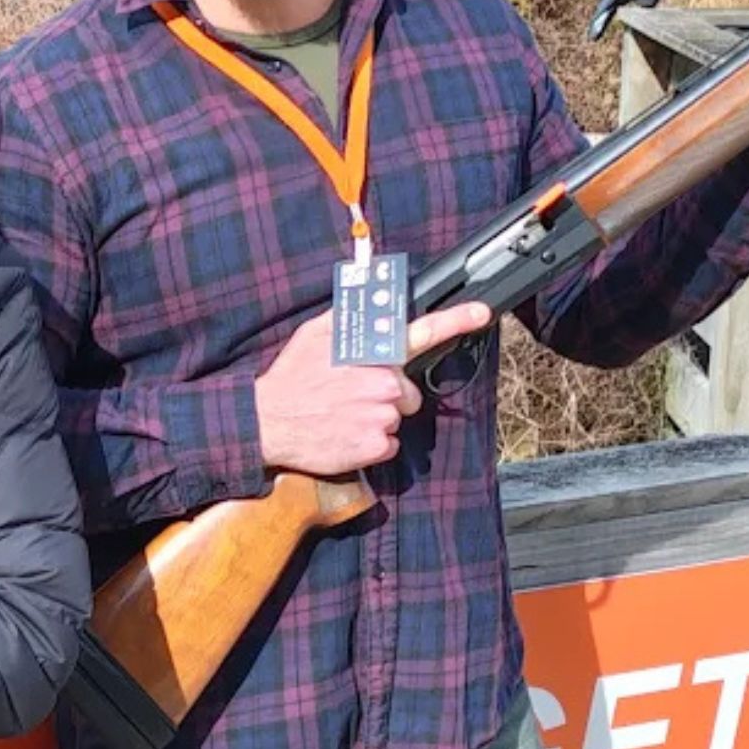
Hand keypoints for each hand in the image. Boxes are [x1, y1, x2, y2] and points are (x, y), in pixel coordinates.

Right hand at [252, 301, 494, 476]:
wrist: (267, 422)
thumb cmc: (289, 378)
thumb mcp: (313, 336)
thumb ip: (347, 319)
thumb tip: (368, 303)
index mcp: (371, 352)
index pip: (421, 331)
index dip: (457, 320)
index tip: (482, 313)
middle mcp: (382, 382)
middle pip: (408, 392)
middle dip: (388, 396)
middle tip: (353, 397)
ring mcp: (380, 415)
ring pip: (396, 418)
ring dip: (376, 419)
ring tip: (343, 415)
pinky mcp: (375, 445)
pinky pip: (387, 444)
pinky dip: (370, 443)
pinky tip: (345, 434)